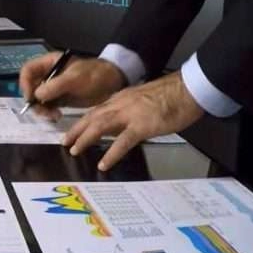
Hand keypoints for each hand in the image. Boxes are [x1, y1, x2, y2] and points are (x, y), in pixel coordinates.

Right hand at [19, 52, 125, 120]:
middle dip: (34, 100)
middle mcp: (48, 75)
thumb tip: (37, 95)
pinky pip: (47, 106)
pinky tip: (57, 116)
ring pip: (37, 99)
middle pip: (30, 87)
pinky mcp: (60, 99)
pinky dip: (49, 113)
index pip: (28, 70)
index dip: (24, 83)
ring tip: (54, 116)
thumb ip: (55, 86)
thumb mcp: (75, 78)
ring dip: (42, 109)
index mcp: (49, 63)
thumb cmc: (95, 75)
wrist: (114, 83)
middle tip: (44, 112)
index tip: (30, 97)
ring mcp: (54, 88)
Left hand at [64, 71, 203, 170]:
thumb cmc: (172, 95)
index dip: (83, 121)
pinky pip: (122, 141)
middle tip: (65, 142)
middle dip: (76, 129)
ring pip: (100, 126)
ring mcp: (130, 114)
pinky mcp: (142, 126)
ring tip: (74, 151)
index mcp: (122, 98)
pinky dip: (111, 153)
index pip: (97, 110)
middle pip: (92, 117)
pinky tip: (104, 163)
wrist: (188, 89)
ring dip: (85, 138)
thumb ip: (131, 109)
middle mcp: (121, 104)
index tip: (73, 130)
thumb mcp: (144, 100)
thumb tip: (124, 123)